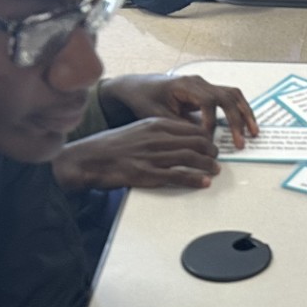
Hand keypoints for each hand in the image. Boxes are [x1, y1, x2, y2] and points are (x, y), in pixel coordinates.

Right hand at [52, 116, 222, 191]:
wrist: (89, 158)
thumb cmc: (112, 146)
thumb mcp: (138, 130)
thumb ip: (158, 133)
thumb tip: (179, 140)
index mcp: (154, 124)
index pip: (190, 128)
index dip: (206, 138)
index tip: (211, 144)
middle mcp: (156, 138)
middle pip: (195, 142)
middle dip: (210, 151)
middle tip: (216, 158)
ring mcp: (152, 156)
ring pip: (190, 158)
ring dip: (207, 165)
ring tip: (215, 170)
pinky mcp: (147, 174)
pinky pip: (177, 176)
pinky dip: (194, 179)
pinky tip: (204, 182)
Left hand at [103, 72, 257, 139]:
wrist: (138, 87)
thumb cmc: (145, 99)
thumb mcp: (157, 116)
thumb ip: (179, 126)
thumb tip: (199, 139)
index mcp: (185, 85)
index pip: (207, 103)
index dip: (211, 123)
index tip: (209, 140)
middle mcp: (198, 82)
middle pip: (226, 98)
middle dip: (236, 121)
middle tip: (240, 142)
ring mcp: (205, 85)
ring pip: (233, 95)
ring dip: (245, 114)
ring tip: (253, 132)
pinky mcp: (207, 91)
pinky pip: (230, 98)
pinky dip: (240, 110)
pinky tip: (247, 125)